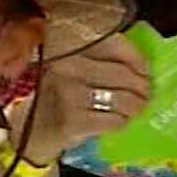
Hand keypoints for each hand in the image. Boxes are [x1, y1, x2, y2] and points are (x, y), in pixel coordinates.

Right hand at [16, 34, 148, 159]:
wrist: (31, 132)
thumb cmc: (58, 98)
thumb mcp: (72, 71)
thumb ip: (100, 61)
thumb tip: (142, 67)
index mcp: (69, 48)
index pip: (114, 44)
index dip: (137, 58)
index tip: (145, 71)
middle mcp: (67, 67)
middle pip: (123, 73)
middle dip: (141, 87)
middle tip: (145, 95)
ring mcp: (69, 94)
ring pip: (123, 98)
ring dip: (136, 107)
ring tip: (136, 109)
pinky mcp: (73, 120)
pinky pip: (114, 119)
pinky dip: (122, 122)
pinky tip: (118, 121)